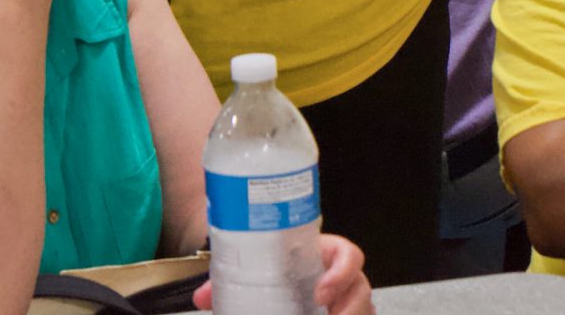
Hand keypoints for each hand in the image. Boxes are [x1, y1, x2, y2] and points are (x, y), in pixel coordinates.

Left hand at [192, 234, 371, 312]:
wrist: (274, 276)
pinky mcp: (340, 312)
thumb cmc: (272, 269)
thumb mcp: (254, 270)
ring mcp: (344, 301)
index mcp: (323, 256)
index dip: (342, 272)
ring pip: (363, 309)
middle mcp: (340, 279)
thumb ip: (228, 282)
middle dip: (352, 307)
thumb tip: (202, 297)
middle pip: (361, 289)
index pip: (348, 254)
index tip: (321, 293)